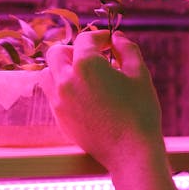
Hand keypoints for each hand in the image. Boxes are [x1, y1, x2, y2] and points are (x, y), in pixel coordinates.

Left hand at [44, 30, 164, 172]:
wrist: (131, 152)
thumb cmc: (140, 111)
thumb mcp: (139, 74)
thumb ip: (127, 50)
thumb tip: (117, 38)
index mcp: (86, 65)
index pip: (86, 40)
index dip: (100, 37)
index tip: (111, 43)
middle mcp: (66, 80)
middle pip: (57, 52)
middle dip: (74, 50)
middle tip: (94, 57)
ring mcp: (59, 101)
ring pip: (49, 74)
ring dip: (63, 69)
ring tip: (84, 76)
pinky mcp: (59, 118)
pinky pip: (53, 95)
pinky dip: (63, 89)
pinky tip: (84, 96)